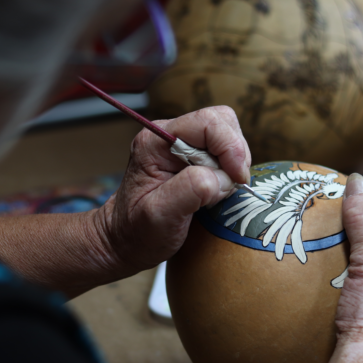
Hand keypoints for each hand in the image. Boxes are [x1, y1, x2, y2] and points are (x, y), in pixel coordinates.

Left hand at [95, 106, 250, 274]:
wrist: (125, 241)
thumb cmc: (137, 231)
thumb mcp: (160, 215)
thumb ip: (189, 190)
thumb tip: (221, 177)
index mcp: (155, 141)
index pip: (207, 123)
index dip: (230, 147)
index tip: (237, 179)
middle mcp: (168, 135)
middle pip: (221, 122)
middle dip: (235, 153)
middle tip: (229, 185)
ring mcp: (181, 145)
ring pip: (226, 134)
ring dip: (234, 162)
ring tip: (220, 191)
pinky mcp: (192, 157)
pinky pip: (224, 151)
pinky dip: (230, 170)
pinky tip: (218, 191)